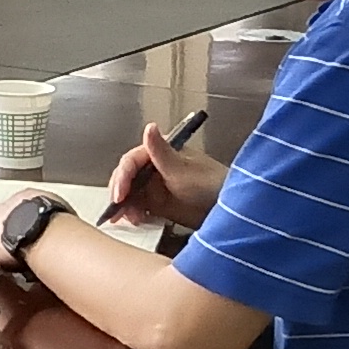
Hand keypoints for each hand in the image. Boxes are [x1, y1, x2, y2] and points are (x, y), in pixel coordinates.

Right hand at [104, 119, 220, 232]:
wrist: (231, 209)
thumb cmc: (210, 184)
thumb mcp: (183, 170)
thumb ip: (161, 151)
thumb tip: (149, 126)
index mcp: (159, 153)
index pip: (131, 162)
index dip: (122, 178)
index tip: (119, 195)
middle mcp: (154, 167)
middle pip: (127, 178)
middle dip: (120, 194)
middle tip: (117, 210)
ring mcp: (156, 186)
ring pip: (130, 194)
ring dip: (125, 206)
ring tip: (129, 219)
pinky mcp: (159, 204)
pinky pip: (139, 207)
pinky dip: (134, 214)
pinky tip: (135, 221)